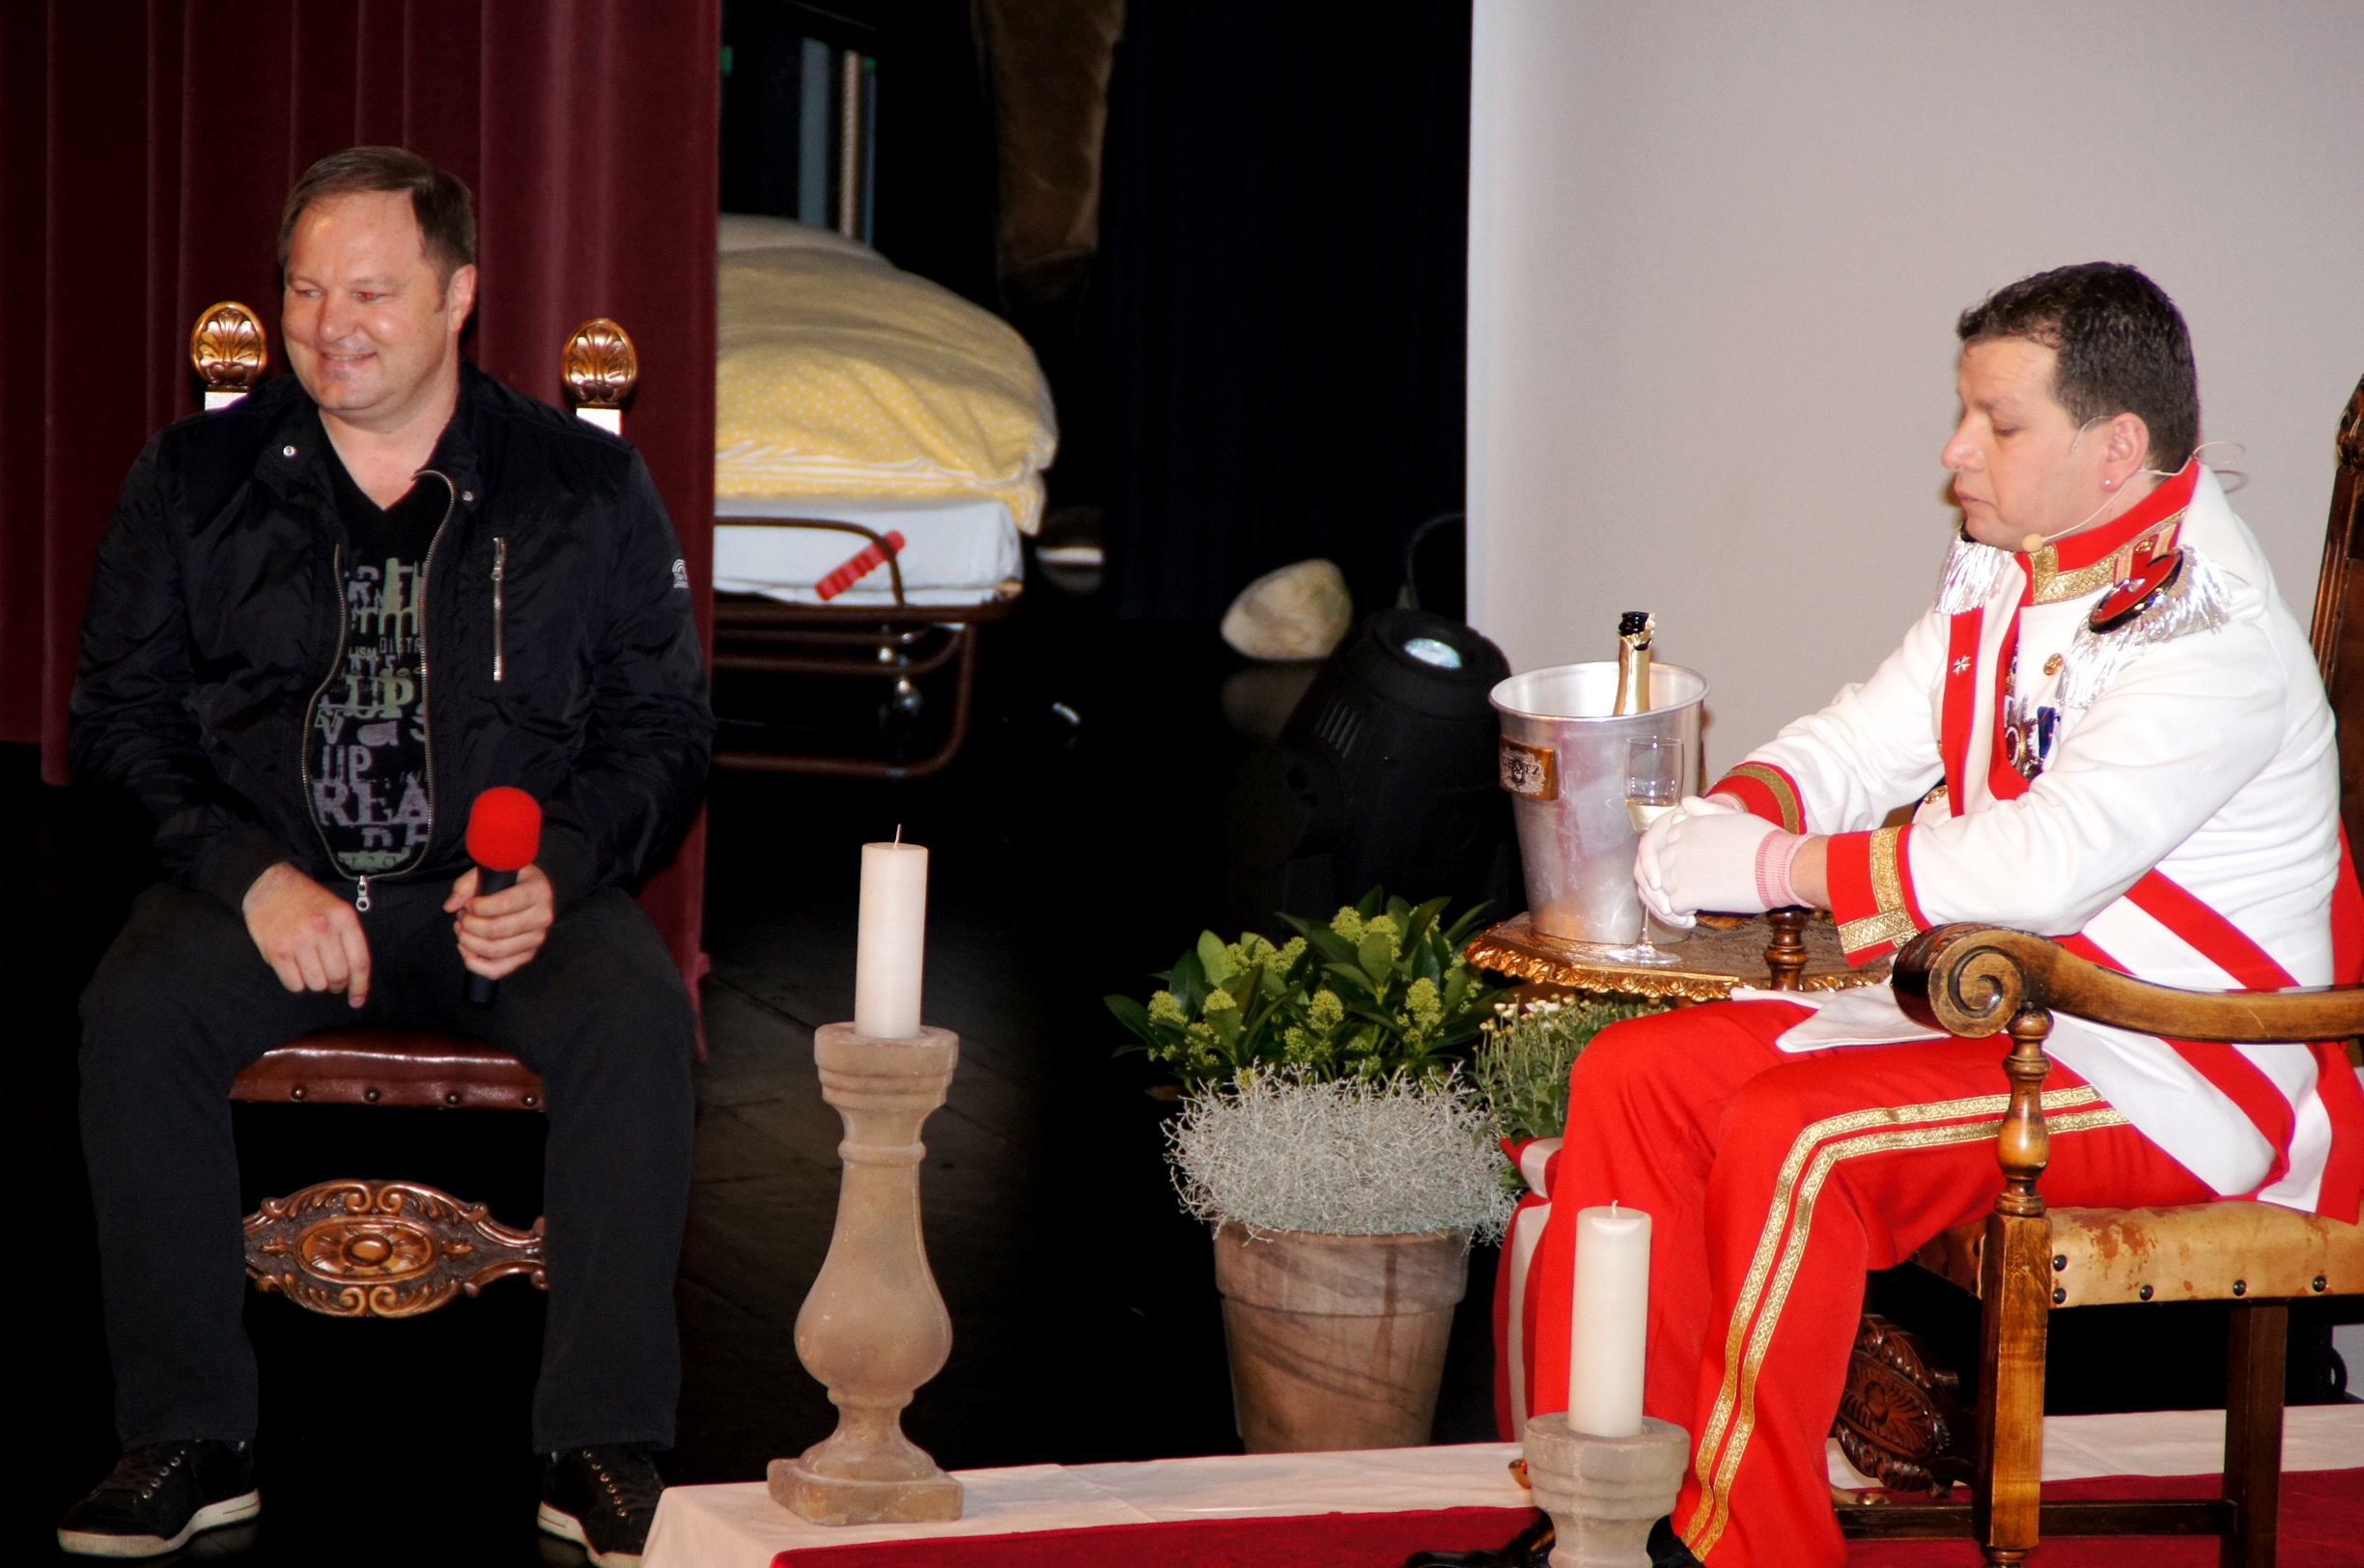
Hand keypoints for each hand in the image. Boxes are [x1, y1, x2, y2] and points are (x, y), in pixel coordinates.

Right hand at [243, 861, 370, 1006]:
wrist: (270, 885)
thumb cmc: (308, 901)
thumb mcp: (338, 910)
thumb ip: (349, 939)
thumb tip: (356, 980)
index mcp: (344, 918)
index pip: (360, 962)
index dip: (360, 986)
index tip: (357, 1000)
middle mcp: (323, 929)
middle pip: (338, 976)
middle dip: (336, 984)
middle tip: (331, 981)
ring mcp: (299, 940)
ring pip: (317, 984)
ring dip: (316, 983)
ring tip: (311, 969)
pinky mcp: (278, 950)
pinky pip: (294, 984)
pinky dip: (297, 983)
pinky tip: (295, 968)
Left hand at [444, 863, 555, 980]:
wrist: (528, 890)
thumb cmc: (510, 879)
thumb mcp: (491, 870)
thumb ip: (466, 885)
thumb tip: (451, 906)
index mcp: (538, 891)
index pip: (505, 904)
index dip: (479, 907)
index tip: (469, 904)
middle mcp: (542, 917)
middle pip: (497, 930)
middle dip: (470, 925)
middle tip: (462, 917)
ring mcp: (536, 939)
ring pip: (494, 950)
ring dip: (469, 941)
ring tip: (462, 929)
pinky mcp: (526, 956)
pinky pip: (497, 970)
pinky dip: (475, 963)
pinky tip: (465, 948)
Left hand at [1635, 798, 1784, 923]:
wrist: (1781, 867)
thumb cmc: (1764, 841)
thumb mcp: (1734, 816)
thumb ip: (1705, 810)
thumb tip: (1685, 802)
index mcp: (1690, 826)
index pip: (1669, 842)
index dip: (1682, 856)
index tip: (1699, 865)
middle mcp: (1680, 845)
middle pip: (1664, 864)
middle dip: (1677, 876)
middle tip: (1700, 885)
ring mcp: (1681, 870)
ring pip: (1664, 886)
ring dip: (1679, 894)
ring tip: (1700, 899)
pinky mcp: (1688, 894)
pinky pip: (1673, 906)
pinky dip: (1682, 912)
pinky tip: (1696, 914)